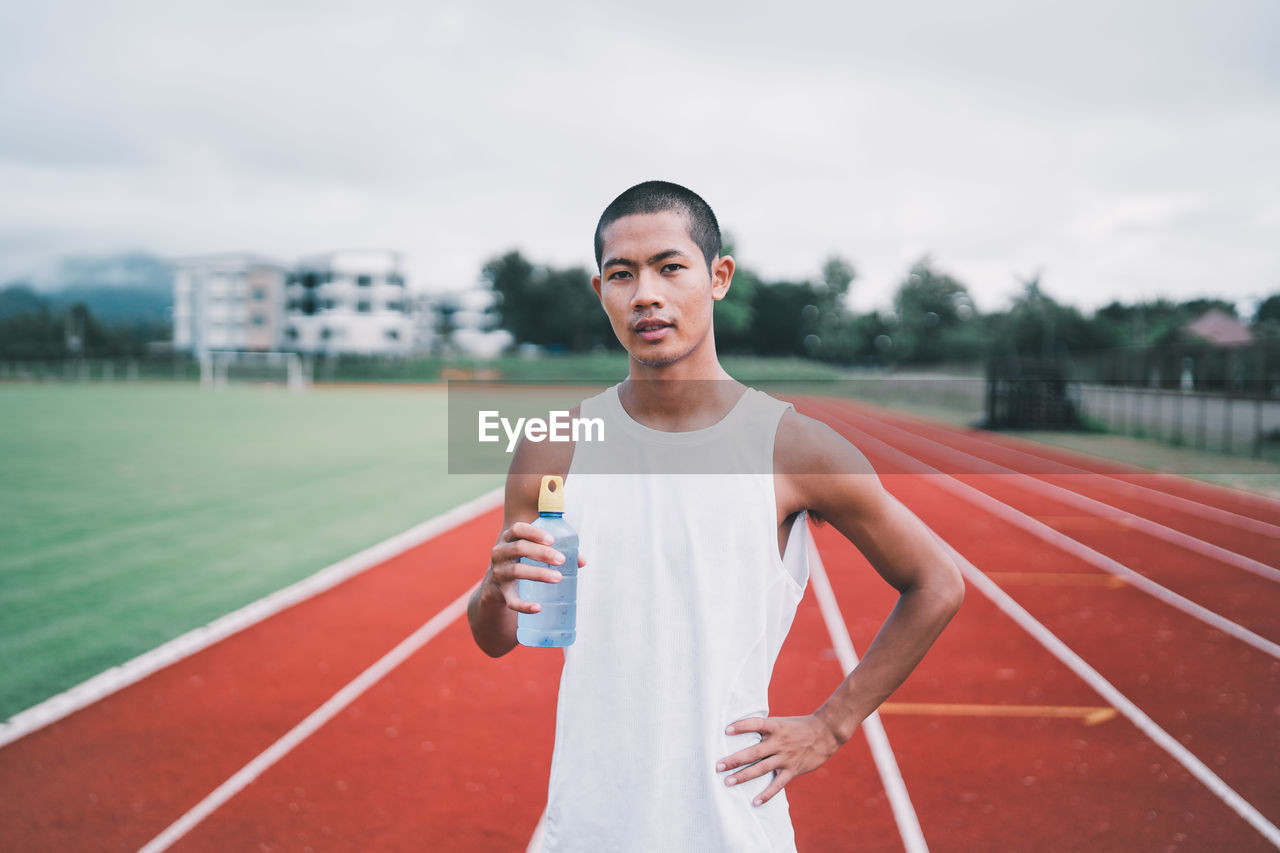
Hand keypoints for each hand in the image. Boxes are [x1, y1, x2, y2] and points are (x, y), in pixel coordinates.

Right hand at [481, 522, 585, 613]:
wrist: (495, 585)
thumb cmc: (521, 561)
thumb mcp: (532, 552)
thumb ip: (555, 552)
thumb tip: (582, 560)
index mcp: (509, 538)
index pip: (518, 529)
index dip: (534, 533)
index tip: (552, 540)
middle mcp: (500, 553)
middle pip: (519, 548)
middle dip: (542, 553)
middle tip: (561, 560)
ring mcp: (498, 573)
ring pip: (517, 571)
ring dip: (539, 573)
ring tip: (558, 577)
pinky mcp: (501, 593)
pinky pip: (511, 600)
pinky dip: (524, 605)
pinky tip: (538, 607)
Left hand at [715, 713, 842, 806]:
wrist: (825, 733)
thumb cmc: (799, 726)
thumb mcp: (781, 722)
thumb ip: (765, 729)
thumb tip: (743, 731)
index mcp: (775, 727)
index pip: (755, 724)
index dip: (741, 726)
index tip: (726, 730)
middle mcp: (779, 742)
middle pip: (753, 752)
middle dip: (734, 759)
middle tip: (717, 766)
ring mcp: (785, 757)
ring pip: (761, 769)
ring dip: (743, 776)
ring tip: (728, 782)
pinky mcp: (792, 770)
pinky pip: (777, 784)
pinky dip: (766, 794)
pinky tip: (755, 802)